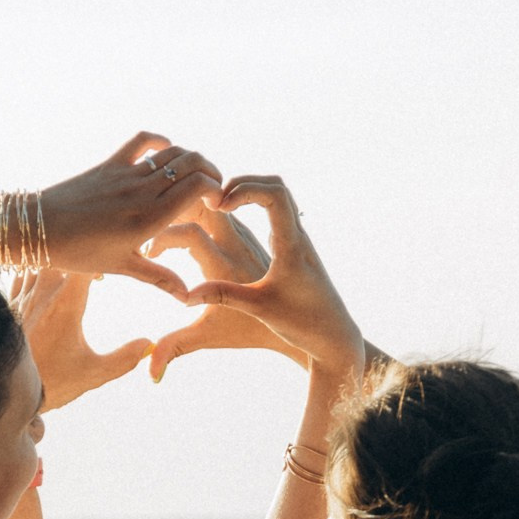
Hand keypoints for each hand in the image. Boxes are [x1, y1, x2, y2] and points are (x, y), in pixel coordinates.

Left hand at [16, 270, 150, 410]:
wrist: (6, 390)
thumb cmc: (51, 383)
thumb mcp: (94, 374)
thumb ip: (125, 359)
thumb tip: (149, 345)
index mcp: (66, 303)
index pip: (86, 263)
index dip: (100, 262)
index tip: (107, 274)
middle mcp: (43, 293)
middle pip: (63, 255)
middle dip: (78, 260)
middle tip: (90, 272)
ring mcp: (23, 296)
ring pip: (40, 260)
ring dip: (56, 262)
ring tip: (68, 272)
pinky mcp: (10, 305)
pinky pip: (20, 273)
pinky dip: (33, 270)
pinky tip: (42, 282)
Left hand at [34, 132, 224, 296]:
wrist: (39, 228)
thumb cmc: (80, 254)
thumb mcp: (123, 267)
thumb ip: (159, 277)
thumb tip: (187, 297)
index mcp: (150, 219)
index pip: (198, 187)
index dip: (216, 189)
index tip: (218, 203)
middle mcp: (142, 191)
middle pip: (192, 165)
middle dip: (211, 173)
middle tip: (213, 189)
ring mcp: (127, 173)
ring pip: (173, 153)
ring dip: (191, 159)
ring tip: (195, 175)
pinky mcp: (111, 163)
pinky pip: (143, 141)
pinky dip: (160, 142)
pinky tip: (166, 152)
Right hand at [172, 177, 363, 378]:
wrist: (334, 335)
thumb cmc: (301, 325)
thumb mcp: (258, 310)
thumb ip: (223, 296)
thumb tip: (184, 296)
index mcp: (290, 248)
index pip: (274, 196)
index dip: (244, 189)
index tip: (219, 204)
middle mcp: (296, 237)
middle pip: (275, 185)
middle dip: (241, 183)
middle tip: (213, 200)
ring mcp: (296, 239)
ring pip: (277, 195)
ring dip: (246, 190)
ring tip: (217, 206)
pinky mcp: (293, 246)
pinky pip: (275, 210)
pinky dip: (252, 203)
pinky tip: (230, 219)